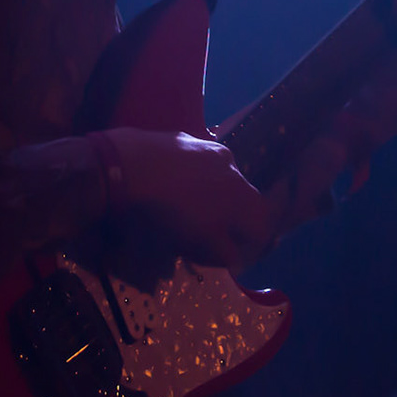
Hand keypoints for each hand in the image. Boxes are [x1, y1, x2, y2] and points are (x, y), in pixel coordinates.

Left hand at [102, 128, 348, 273]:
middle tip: (213, 231)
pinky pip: (196, 161)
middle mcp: (235, 168)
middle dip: (233, 217)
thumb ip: (225, 253)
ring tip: (190, 205)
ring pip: (220, 176)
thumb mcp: (201, 243)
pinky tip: (171, 183)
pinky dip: (191, 174)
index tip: (238, 253)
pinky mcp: (186, 137)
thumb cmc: (173, 212)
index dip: (253, 242)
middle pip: (243, 198)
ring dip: (213, 193)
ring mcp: (210, 148)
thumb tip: (237, 259)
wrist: (134, 166)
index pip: (262, 224)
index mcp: (244, 196)